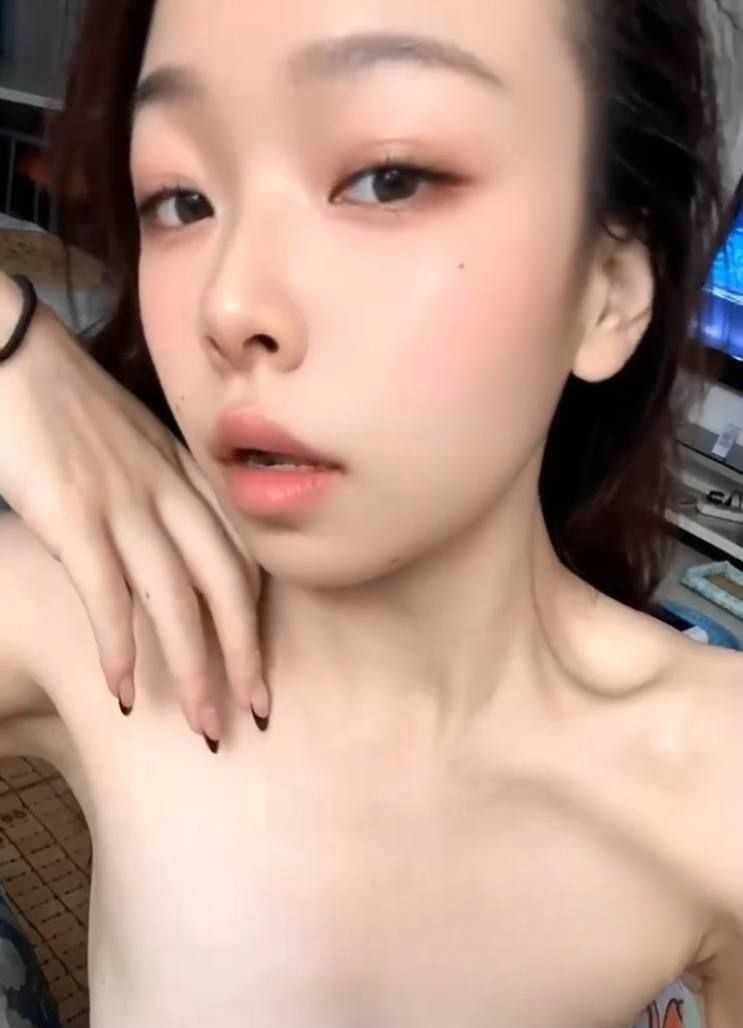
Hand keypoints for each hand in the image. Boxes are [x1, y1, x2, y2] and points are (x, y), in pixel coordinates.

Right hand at [0, 276, 268, 742]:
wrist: (10, 345)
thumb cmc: (63, 400)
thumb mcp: (128, 444)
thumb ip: (155, 492)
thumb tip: (159, 547)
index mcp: (184, 474)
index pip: (241, 557)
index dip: (256, 619)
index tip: (261, 668)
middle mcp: (166, 490)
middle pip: (225, 586)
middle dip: (245, 658)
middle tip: (258, 716)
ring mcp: (121, 499)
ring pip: (175, 599)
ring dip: (193, 670)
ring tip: (204, 728)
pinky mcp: (69, 509)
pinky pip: (105, 590)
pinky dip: (117, 645)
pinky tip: (122, 691)